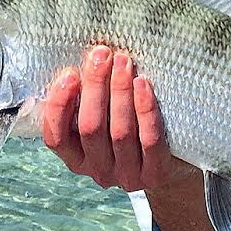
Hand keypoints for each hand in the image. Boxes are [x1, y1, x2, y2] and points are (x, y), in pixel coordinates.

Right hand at [42, 44, 193, 192]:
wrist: (174, 164)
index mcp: (76, 158)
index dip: (59, 105)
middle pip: (90, 128)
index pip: (56, 137)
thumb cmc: (131, 129)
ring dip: (120, 92)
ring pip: (119, 132)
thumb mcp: (105, 119)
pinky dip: (144, 109)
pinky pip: (149, 139)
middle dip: (94, 86)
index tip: (70, 73)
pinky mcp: (155, 174)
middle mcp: (98, 171)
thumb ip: (90, 99)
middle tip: (101, 55)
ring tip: (123, 62)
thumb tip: (86, 57)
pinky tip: (143, 84)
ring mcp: (127, 176)